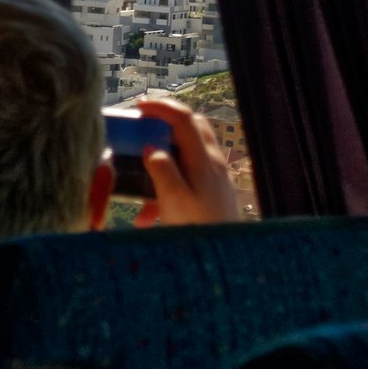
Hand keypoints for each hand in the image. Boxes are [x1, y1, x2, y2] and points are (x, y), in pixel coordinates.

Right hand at [131, 97, 240, 226]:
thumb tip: (152, 147)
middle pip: (192, 127)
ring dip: (165, 156)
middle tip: (142, 128)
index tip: (138, 107)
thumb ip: (162, 171)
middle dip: (166, 122)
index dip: (161, 107)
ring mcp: (216, 177)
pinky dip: (170, 183)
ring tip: (140, 182)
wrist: (229, 261)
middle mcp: (214, 163)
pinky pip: (190, 177)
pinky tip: (150, 215)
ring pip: (190, 151)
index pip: (184, 118)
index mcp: (203, 160)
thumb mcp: (174, 201)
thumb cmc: (200, 231)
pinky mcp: (214, 193)